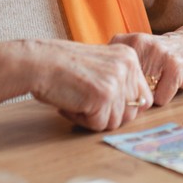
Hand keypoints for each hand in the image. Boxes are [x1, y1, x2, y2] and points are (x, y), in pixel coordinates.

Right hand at [14, 40, 152, 130]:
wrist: (39, 62)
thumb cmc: (63, 66)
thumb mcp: (102, 65)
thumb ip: (120, 81)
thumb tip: (137, 107)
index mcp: (130, 57)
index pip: (143, 96)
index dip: (123, 107)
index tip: (102, 102)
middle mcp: (128, 67)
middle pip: (132, 112)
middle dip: (109, 115)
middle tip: (86, 104)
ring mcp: (117, 81)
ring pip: (115, 122)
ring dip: (94, 118)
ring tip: (76, 102)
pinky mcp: (103, 97)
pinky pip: (99, 125)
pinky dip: (82, 121)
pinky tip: (70, 105)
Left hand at [110, 29, 182, 105]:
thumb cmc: (159, 56)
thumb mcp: (133, 53)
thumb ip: (114, 66)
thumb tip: (98, 92)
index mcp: (125, 41)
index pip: (108, 78)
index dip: (115, 89)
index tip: (123, 87)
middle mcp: (140, 43)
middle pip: (124, 88)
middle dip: (131, 95)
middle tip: (144, 86)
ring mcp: (158, 54)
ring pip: (141, 95)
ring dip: (148, 96)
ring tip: (157, 82)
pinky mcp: (175, 67)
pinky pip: (160, 99)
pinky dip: (164, 97)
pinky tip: (170, 83)